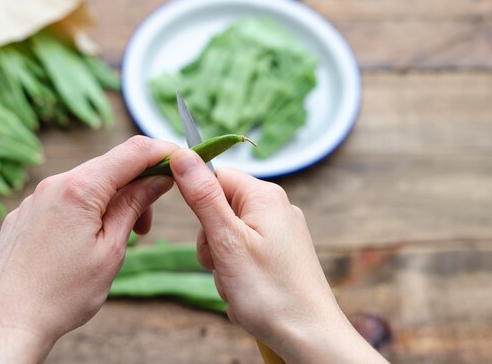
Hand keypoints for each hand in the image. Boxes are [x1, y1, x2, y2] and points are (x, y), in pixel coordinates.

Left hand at [0, 136, 176, 363]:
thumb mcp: (111, 250)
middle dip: (137, 186)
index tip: (181, 163)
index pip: (133, 151)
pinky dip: (85, 210)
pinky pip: (63, 200)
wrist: (6, 324)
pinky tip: (84, 243)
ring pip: (86, 184)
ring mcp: (34, 199)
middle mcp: (53, 184)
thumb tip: (158, 179)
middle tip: (146, 225)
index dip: (162, 152)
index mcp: (79, 188)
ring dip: (110, 201)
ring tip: (114, 240)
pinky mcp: (23, 215)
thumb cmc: (61, 295)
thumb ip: (135, 206)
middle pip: (109, 167)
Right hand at [170, 149, 388, 363]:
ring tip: (238, 284)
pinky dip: (238, 274)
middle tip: (224, 266)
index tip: (206, 234)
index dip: (199, 203)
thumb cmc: (270, 291)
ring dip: (223, 264)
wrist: (310, 337)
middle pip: (220, 209)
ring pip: (229, 236)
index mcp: (265, 195)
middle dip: (212, 242)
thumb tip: (181, 155)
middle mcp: (276, 207)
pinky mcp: (283, 254)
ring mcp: (281, 232)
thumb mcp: (226, 240)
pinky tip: (248, 292)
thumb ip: (202, 196)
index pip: (215, 177)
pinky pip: (245, 254)